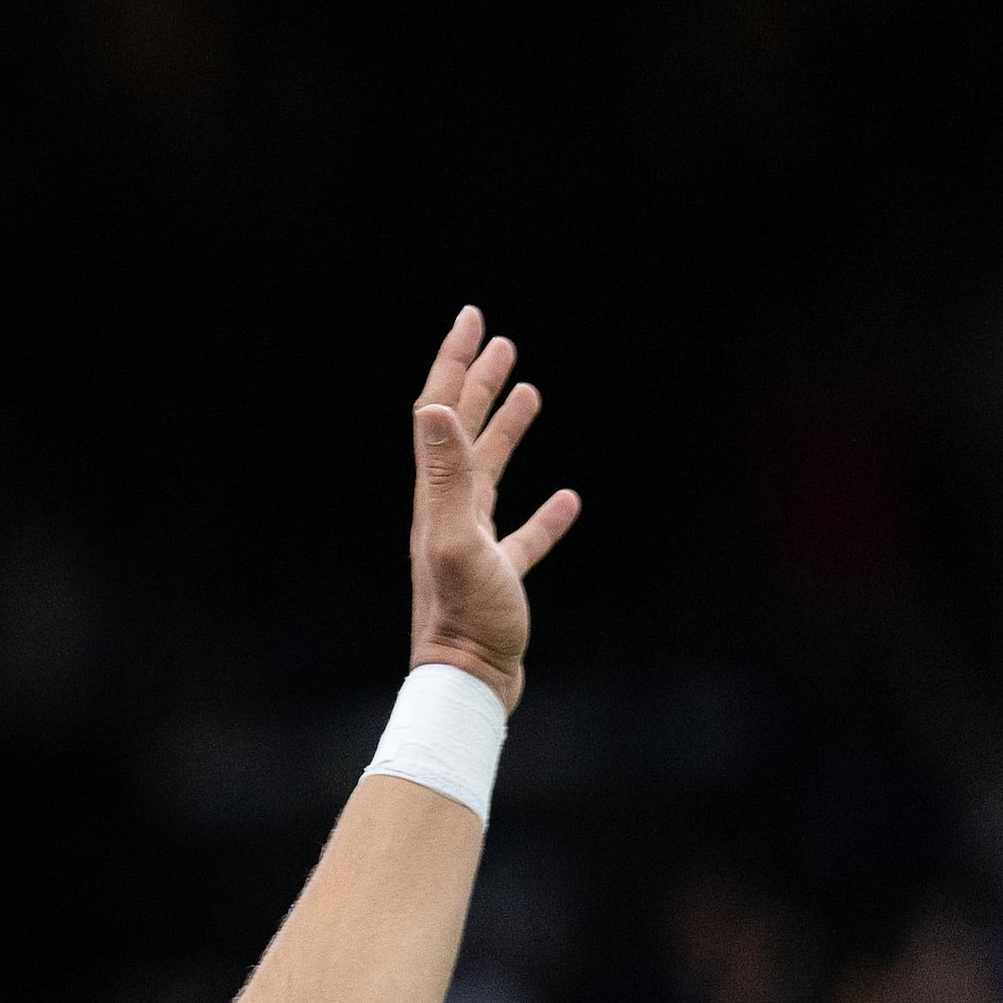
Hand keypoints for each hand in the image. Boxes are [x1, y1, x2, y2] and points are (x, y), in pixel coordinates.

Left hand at [409, 307, 579, 705]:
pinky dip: (544, 514)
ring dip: (506, 430)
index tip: (471, 318)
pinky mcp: (498, 577)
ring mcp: (472, 544)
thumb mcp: (455, 538)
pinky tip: (567, 500)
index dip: (455, 363)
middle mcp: (447, 514)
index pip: (441, 413)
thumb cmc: (463, 617)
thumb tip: (435, 408)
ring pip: (490, 474)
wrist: (466, 683)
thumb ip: (444, 475)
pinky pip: (524, 534)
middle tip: (500, 340)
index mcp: (436, 497)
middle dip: (478, 383)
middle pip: (462, 432)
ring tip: (528, 392)